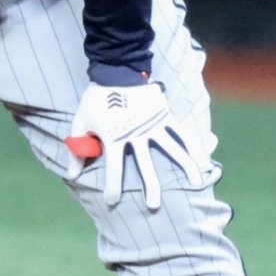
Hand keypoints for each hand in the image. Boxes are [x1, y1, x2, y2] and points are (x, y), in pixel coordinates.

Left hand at [65, 80, 206, 209]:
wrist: (114, 70)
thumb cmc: (95, 99)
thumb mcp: (80, 122)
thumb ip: (77, 148)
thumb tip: (72, 174)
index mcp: (114, 137)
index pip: (114, 169)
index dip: (112, 187)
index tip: (111, 201)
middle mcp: (136, 134)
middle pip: (145, 165)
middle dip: (150, 187)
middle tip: (153, 205)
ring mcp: (152, 125)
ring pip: (171, 149)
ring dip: (184, 167)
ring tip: (196, 182)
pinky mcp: (164, 115)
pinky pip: (181, 133)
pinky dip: (194, 146)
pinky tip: (203, 160)